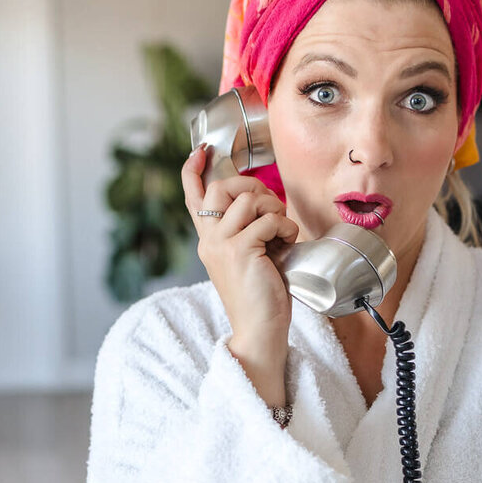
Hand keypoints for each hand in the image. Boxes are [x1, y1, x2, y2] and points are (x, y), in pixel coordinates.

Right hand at [181, 144, 297, 403]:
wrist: (259, 333)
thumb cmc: (262, 299)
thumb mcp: (252, 259)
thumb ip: (251, 233)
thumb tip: (268, 207)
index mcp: (209, 241)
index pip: (193, 198)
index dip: (193, 170)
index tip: (200, 149)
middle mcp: (209, 240)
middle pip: (220, 187)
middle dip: (252, 186)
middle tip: (273, 208)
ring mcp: (221, 244)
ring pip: (248, 199)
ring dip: (274, 209)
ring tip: (283, 232)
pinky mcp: (240, 251)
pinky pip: (267, 220)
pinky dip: (285, 227)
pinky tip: (288, 244)